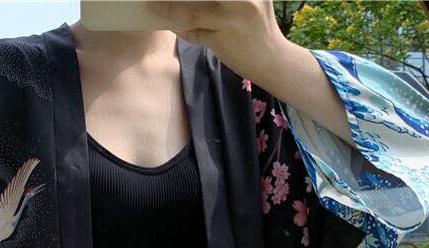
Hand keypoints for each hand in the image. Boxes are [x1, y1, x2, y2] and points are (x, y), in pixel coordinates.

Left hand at [145, 0, 289, 82]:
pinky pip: (195, 32)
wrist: (274, 60)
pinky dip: (182, 29)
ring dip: (169, 8)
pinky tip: (173, 24)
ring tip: (154, 5)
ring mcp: (232, 17)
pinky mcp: (223, 38)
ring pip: (192, 11)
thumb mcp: (251, 0)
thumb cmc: (259, 28)